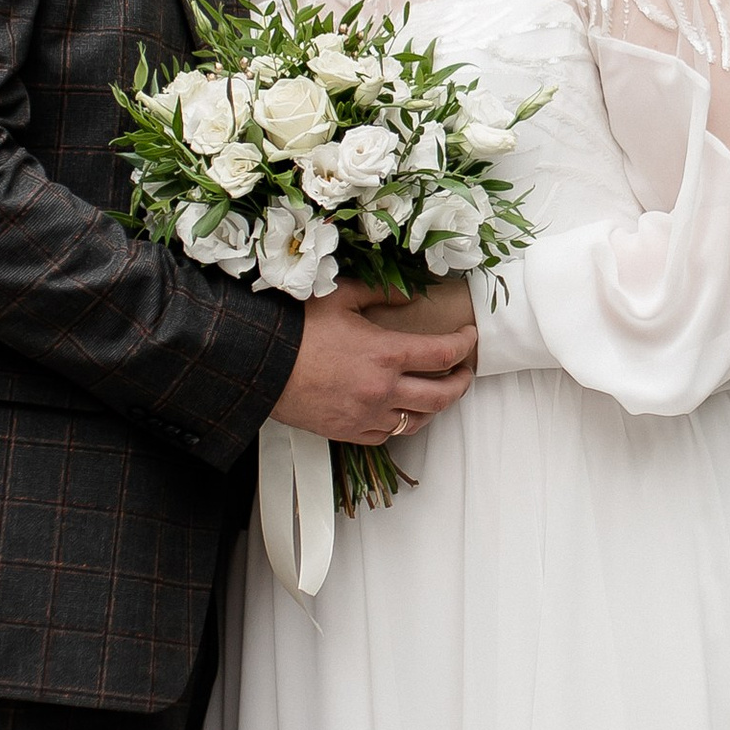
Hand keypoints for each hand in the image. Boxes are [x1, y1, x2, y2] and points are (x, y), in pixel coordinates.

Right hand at [276, 278, 475, 446]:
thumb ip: (380, 293)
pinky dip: (401, 423)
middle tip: (464, 371)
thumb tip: (408, 295)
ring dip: (435, 407)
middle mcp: (383, 390)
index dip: (464, 345)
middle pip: (443, 395)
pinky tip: (402, 411)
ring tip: (438, 393)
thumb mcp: (341, 298)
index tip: (468, 337)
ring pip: (419, 421)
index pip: (443, 354)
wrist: (260, 365)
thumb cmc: (296, 330)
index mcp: (386, 354)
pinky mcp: (349, 431)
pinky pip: (388, 435)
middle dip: (462, 382)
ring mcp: (367, 416)